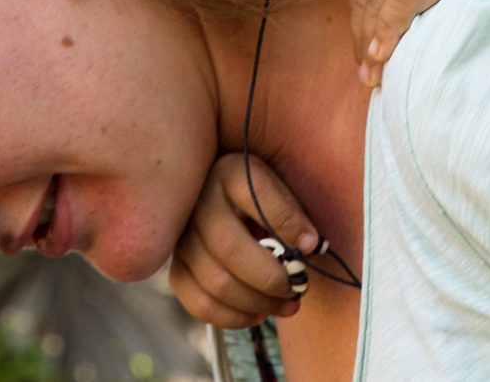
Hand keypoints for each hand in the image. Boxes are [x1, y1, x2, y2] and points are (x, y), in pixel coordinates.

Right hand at [169, 153, 321, 328]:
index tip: (312, 245)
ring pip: (216, 282)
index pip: (256, 193)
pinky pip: (200, 303)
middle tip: (298, 287)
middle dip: (272, 277)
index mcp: (229, 173)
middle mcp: (198, 203)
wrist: (224, 203)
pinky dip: (234, 317)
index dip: (286, 222)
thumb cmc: (262, 198)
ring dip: (258, 302)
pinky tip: (258, 313)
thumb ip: (294, 213)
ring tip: (286, 304)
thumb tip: (308, 247)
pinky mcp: (177, 269)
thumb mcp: (280, 188)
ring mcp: (182, 238)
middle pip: (230, 248)